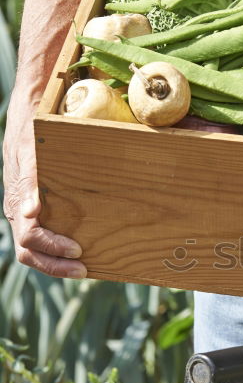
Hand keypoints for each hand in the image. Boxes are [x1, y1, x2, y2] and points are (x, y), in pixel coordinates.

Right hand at [3, 94, 86, 277]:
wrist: (29, 113)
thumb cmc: (31, 131)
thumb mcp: (32, 150)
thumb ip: (30, 181)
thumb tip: (30, 213)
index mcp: (17, 202)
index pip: (29, 240)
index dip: (52, 250)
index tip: (78, 250)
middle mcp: (20, 212)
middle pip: (31, 253)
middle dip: (56, 265)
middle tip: (85, 269)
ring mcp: (27, 212)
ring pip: (36, 249)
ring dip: (58, 262)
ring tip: (84, 267)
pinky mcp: (38, 208)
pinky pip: (45, 236)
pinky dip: (59, 250)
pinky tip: (82, 251)